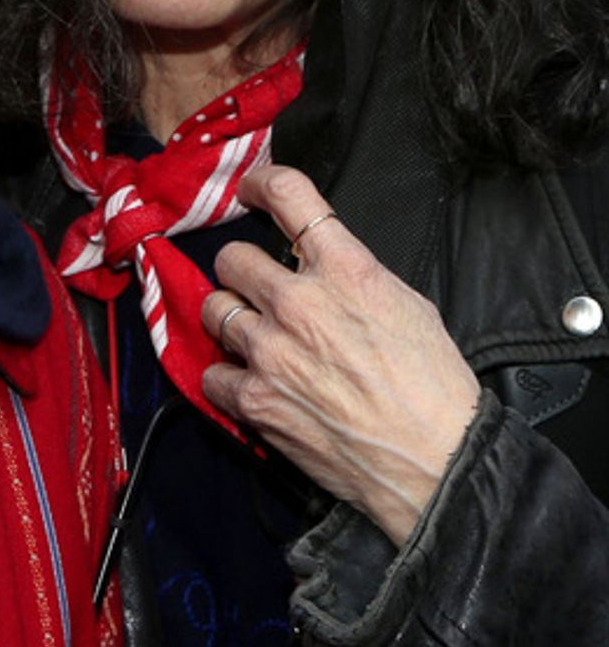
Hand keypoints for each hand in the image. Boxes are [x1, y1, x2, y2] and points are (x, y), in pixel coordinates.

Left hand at [200, 165, 480, 547]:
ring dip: (231, 321)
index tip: (250, 192)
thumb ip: (355, 276)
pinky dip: (227, 379)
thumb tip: (323, 265)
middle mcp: (299, 302)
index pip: (289, 194)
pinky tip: (252, 385)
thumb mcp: (408, 305)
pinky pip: (211, 373)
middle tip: (258, 291)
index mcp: (346, 269)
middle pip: (232, 257)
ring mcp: (270, 351)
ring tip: (256, 339)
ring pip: (214, 309)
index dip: (261, 184)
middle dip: (243, 272)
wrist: (435, 462)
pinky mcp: (254, 399)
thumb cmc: (433, 387)